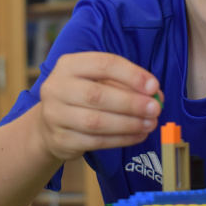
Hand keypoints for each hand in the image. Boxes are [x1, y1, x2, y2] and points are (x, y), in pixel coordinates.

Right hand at [37, 52, 162, 160]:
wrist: (49, 124)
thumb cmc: (81, 97)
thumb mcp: (97, 81)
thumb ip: (124, 84)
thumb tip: (155, 93)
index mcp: (68, 65)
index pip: (103, 64)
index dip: (131, 75)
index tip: (154, 86)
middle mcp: (56, 88)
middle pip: (98, 95)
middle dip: (131, 103)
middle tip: (155, 109)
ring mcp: (55, 115)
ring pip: (97, 122)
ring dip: (129, 124)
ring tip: (150, 124)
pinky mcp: (60, 139)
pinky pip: (96, 141)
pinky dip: (121, 139)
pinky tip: (138, 135)